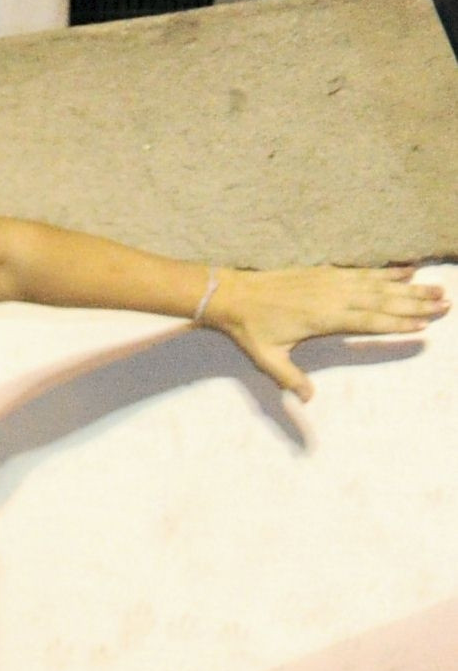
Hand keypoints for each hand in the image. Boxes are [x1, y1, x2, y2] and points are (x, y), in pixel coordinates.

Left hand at [202, 264, 446, 401]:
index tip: (422, 326)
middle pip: (383, 301)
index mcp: (324, 319)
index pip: (369, 322)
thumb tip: (308, 399)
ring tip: (437, 290)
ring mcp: (333, 281)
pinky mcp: (328, 271)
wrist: (234, 295)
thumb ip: (290, 378)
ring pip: (379, 284)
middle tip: (445, 306)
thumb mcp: (267, 359)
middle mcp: (334, 296)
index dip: (397, 324)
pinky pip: (365, 271)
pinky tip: (409, 272)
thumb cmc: (251, 330)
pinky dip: (388, 271)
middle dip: (416, 304)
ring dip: (410, 287)